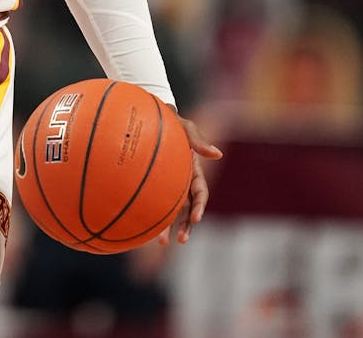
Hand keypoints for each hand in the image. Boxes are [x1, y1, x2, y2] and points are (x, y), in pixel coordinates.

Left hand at [158, 112, 223, 245]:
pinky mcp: (156, 187)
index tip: (197, 218)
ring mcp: (170, 186)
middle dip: (187, 226)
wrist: (151, 119)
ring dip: (170, 228)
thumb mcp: (186, 128)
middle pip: (188, 209)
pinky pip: (155, 204)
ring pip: (172, 212)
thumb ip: (198, 141)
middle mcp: (184, 182)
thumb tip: (218, 154)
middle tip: (182, 240)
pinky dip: (153, 217)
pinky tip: (144, 230)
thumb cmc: (172, 121)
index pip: (200, 193)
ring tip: (164, 243)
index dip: (200, 206)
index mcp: (194, 170)